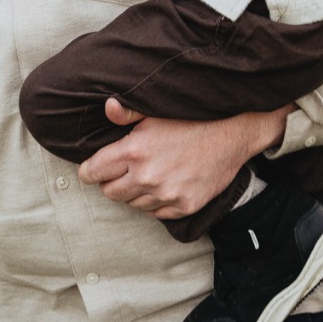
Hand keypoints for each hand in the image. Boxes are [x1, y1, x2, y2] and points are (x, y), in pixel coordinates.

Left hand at [79, 99, 290, 219]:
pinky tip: (160, 186)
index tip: (91, 169)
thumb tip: (107, 108)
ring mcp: (166, 195)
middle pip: (110, 192)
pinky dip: (153, 202)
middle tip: (118, 171)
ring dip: (132, 192)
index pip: (94, 172)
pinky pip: (156, 213)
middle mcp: (147, 177)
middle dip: (109, 182)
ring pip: (132, 204)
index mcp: (134, 151)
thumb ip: (127, 113)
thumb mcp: (155, 110)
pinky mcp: (184, 206)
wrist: (234, 131)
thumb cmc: (193, 117)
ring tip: (143, 175)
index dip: (89, 170)